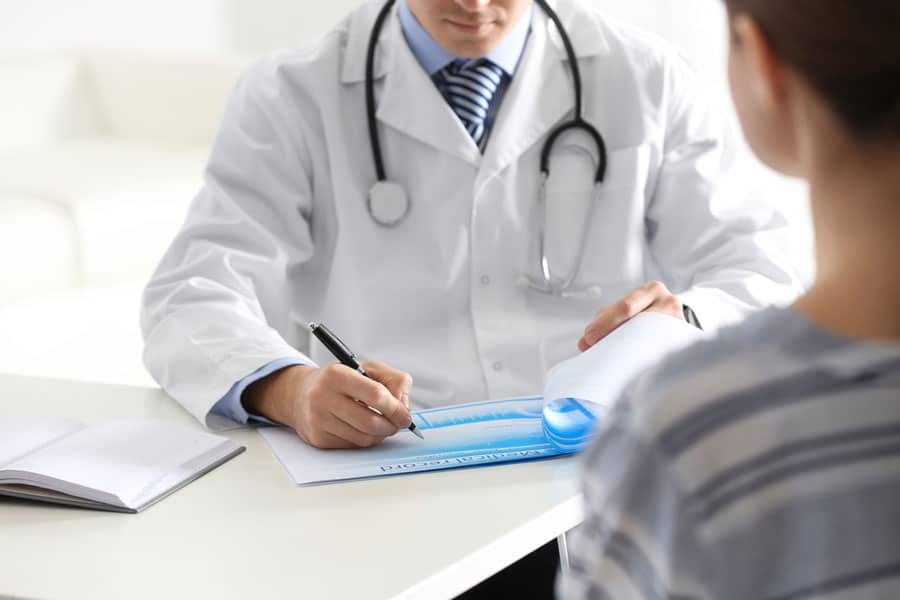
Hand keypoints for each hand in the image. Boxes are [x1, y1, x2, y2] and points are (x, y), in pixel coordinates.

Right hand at [243, 362, 413, 448]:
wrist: (300, 394)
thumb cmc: (339, 381)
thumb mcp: (368, 369)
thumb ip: (394, 380)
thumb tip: (404, 406)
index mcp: (337, 374)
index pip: (375, 394)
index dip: (396, 408)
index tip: (406, 415)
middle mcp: (323, 397)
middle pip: (370, 421)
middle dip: (391, 426)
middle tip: (398, 424)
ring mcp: (318, 420)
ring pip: (363, 438)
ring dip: (381, 435)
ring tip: (383, 426)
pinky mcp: (318, 438)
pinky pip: (353, 446)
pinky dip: (366, 440)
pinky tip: (365, 430)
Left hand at [578, 281, 683, 351]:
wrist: (672, 318)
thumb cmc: (645, 312)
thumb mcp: (627, 309)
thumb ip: (604, 320)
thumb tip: (584, 343)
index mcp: (651, 290)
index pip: (625, 307)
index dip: (604, 323)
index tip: (590, 337)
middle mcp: (668, 302)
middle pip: (637, 323)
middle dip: (613, 338)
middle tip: (596, 351)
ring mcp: (678, 321)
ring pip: (647, 338)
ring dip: (626, 350)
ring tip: (612, 359)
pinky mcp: (681, 339)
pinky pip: (658, 350)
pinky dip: (641, 357)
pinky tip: (630, 364)